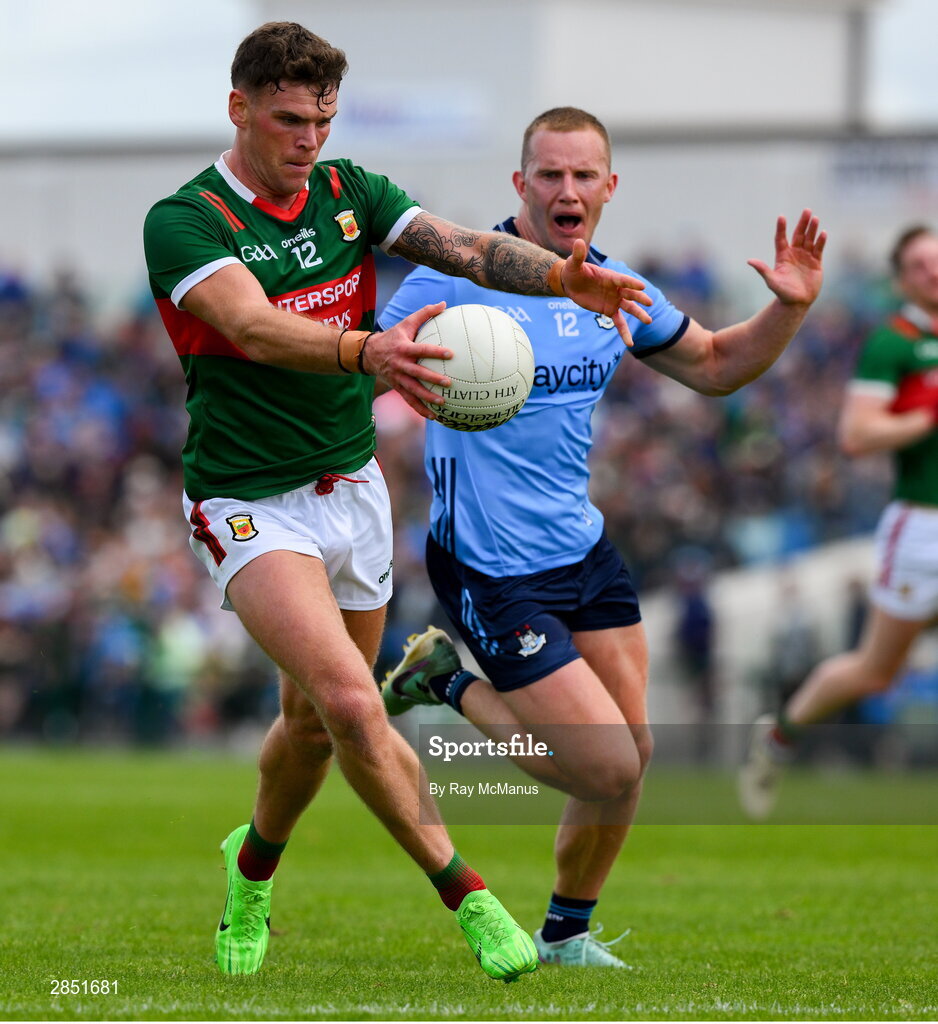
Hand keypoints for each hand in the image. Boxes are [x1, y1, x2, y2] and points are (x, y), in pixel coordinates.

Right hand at [364, 302, 451, 418]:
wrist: (369, 353)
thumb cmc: (393, 336)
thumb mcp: (406, 323)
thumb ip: (425, 313)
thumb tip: (444, 304)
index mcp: (404, 348)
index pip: (422, 350)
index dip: (436, 352)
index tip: (451, 354)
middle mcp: (400, 365)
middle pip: (418, 374)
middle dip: (433, 379)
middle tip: (448, 383)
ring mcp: (398, 378)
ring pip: (414, 390)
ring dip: (427, 398)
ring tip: (443, 402)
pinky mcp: (397, 387)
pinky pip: (409, 401)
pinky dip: (421, 409)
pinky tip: (434, 416)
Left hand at [560, 239, 652, 346]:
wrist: (570, 283)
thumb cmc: (573, 271)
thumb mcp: (574, 264)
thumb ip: (578, 255)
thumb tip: (577, 241)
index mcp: (610, 276)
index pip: (622, 280)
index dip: (631, 283)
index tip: (642, 287)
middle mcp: (615, 288)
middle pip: (630, 294)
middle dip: (639, 298)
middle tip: (649, 302)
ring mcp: (614, 300)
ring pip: (629, 308)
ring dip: (638, 314)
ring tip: (648, 321)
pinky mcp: (609, 310)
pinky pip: (619, 323)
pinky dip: (624, 332)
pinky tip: (630, 343)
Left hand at [748, 209, 826, 307]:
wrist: (797, 302)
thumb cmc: (782, 292)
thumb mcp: (772, 281)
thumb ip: (762, 270)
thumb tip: (750, 261)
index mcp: (782, 256)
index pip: (781, 239)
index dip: (781, 228)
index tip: (781, 217)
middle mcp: (794, 254)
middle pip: (798, 235)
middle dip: (802, 223)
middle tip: (806, 210)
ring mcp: (806, 257)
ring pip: (809, 239)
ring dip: (812, 229)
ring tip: (815, 218)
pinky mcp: (816, 262)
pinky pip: (819, 249)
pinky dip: (821, 241)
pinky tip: (822, 233)